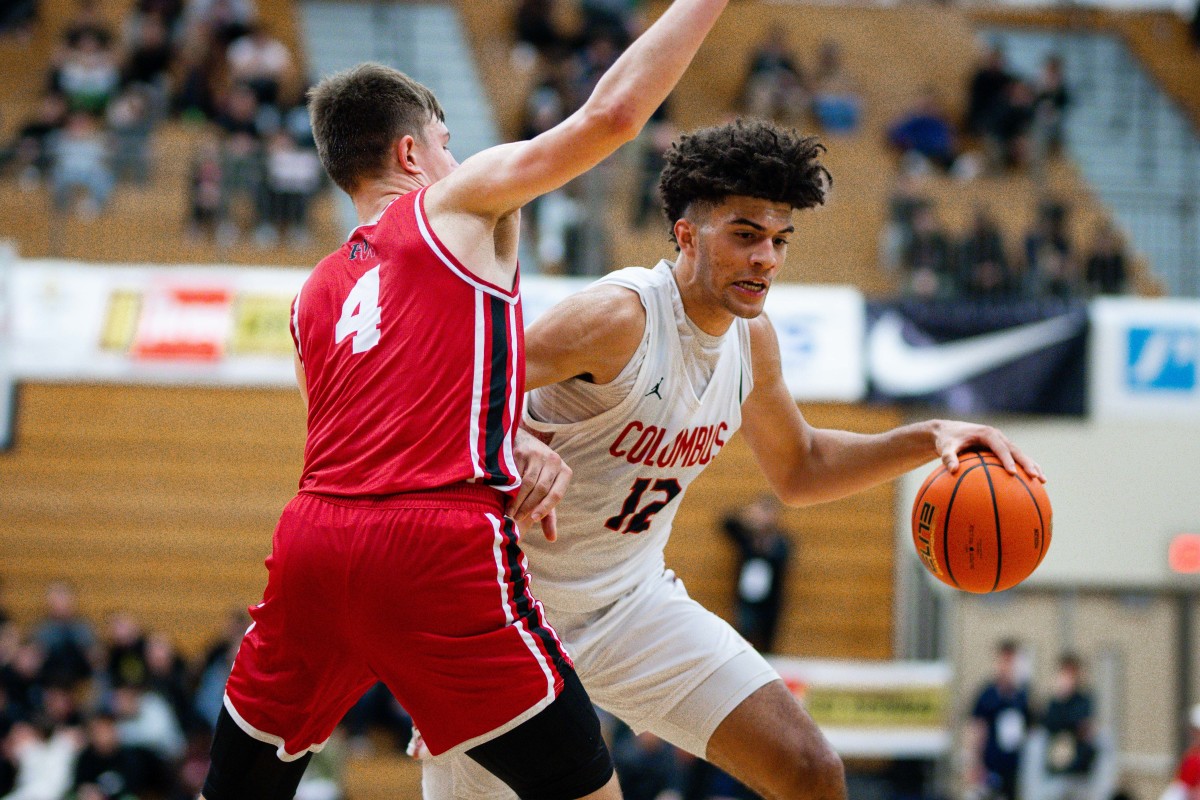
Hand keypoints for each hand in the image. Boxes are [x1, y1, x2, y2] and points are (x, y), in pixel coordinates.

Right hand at [507, 427, 571, 540]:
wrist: (525, 443)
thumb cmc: (538, 474)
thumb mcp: (546, 491)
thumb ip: (549, 514)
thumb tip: (552, 539)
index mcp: (565, 472)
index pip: (556, 494)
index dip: (544, 509)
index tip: (532, 519)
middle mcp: (554, 461)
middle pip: (541, 489)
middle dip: (528, 506)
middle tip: (516, 519)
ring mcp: (538, 455)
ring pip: (528, 482)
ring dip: (518, 499)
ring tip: (510, 511)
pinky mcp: (522, 451)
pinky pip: (516, 473)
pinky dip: (509, 487)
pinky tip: (503, 496)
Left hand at [930, 420, 1045, 481]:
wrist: (948, 431)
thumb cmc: (947, 440)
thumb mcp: (945, 447)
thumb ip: (947, 457)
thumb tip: (952, 470)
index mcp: (987, 434)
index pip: (1000, 448)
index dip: (1007, 460)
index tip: (1013, 473)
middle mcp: (998, 436)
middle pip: (1016, 450)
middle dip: (1027, 463)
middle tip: (1036, 477)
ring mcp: (1002, 442)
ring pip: (1021, 454)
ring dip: (1032, 466)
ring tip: (1043, 481)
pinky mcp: (1001, 449)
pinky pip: (1016, 459)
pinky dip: (1025, 468)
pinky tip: (1033, 484)